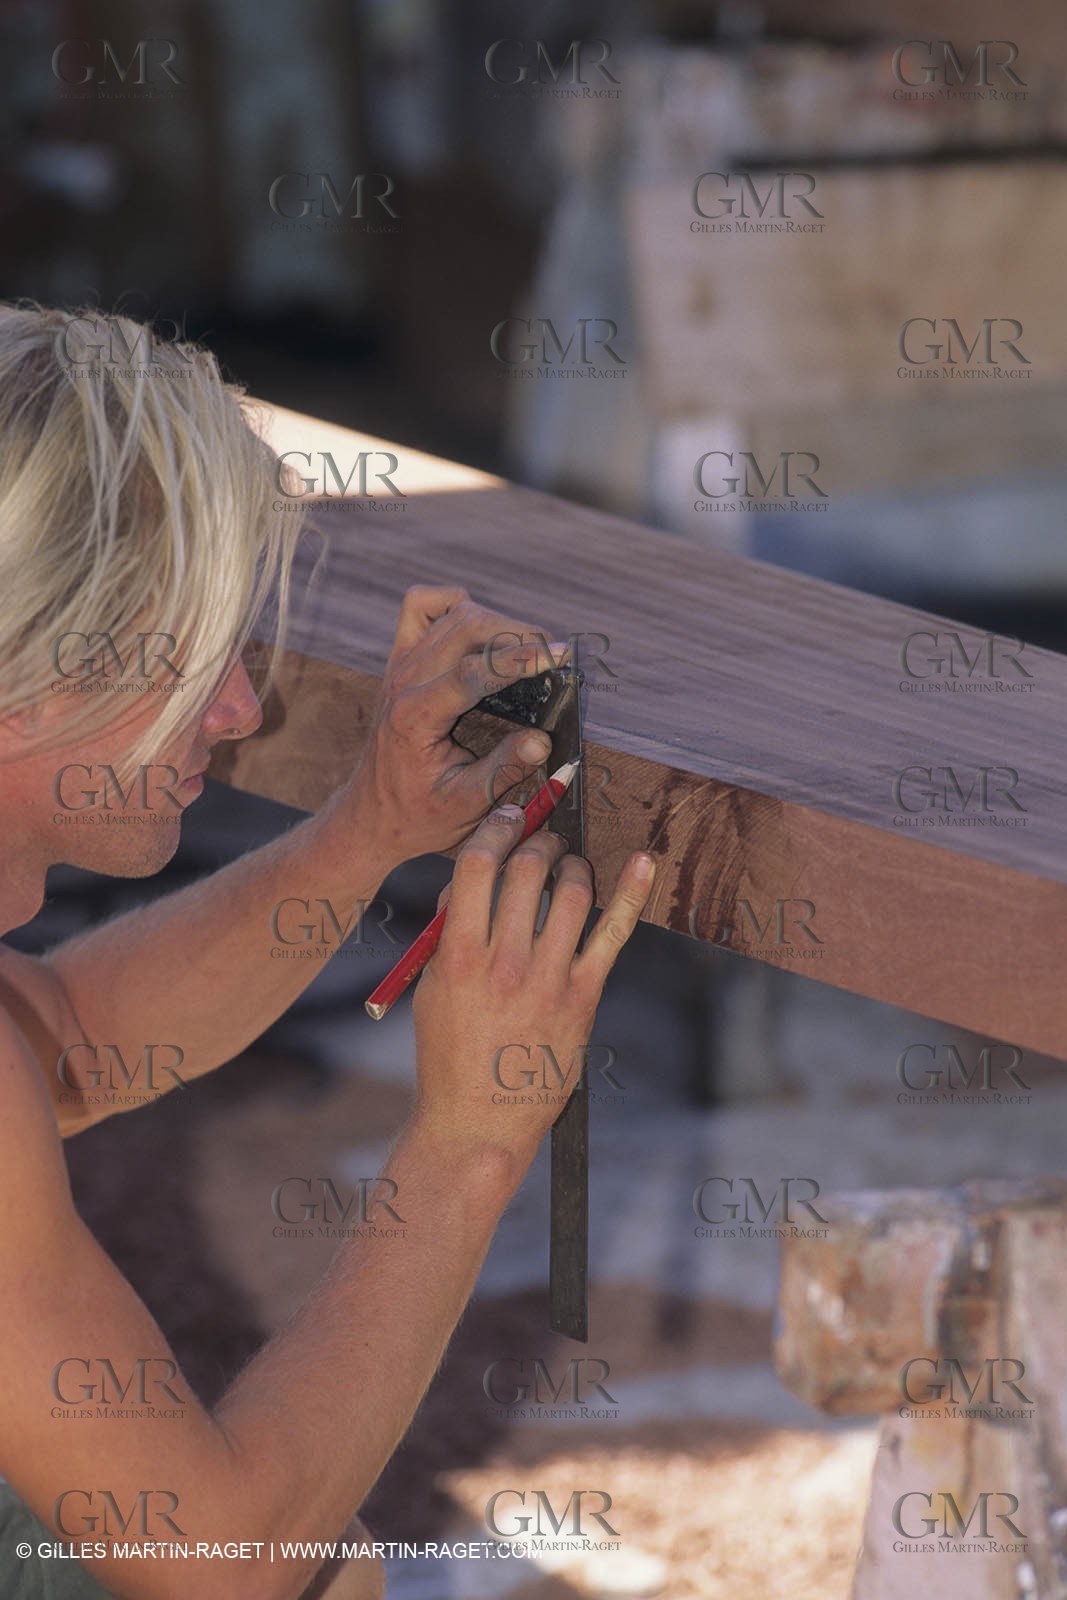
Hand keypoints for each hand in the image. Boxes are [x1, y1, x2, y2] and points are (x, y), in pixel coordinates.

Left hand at [345, 586, 565, 872]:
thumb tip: (543, 740)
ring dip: (497, 621)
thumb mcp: (466, 805)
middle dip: (517, 634)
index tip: (560, 655)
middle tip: (554, 655)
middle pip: (467, 628)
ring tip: (530, 648)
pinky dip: (453, 604)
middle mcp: (403, 682)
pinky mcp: (400, 659)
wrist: (372, 816)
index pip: (473, 670)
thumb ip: (505, 770)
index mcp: (415, 717)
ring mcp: (399, 665)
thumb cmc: (417, 815)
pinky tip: (479, 627)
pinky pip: (421, 607)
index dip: (520, 659)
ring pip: (452, 613)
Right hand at [411, 805, 655, 1175]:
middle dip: (539, 841)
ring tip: (570, 865)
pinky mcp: (583, 998)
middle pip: (528, 870)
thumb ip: (449, 932)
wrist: (478, 1123)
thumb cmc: (449, 1055)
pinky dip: (631, 892)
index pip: (477, 865)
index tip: (507, 818)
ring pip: (571, 892)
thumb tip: (472, 876)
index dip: (496, 829)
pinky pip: (613, 934)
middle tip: (543, 839)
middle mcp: (504, 963)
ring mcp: (548, 981)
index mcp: (458, 955)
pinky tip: (643, 861)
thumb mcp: (432, 988)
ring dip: (573, 865)